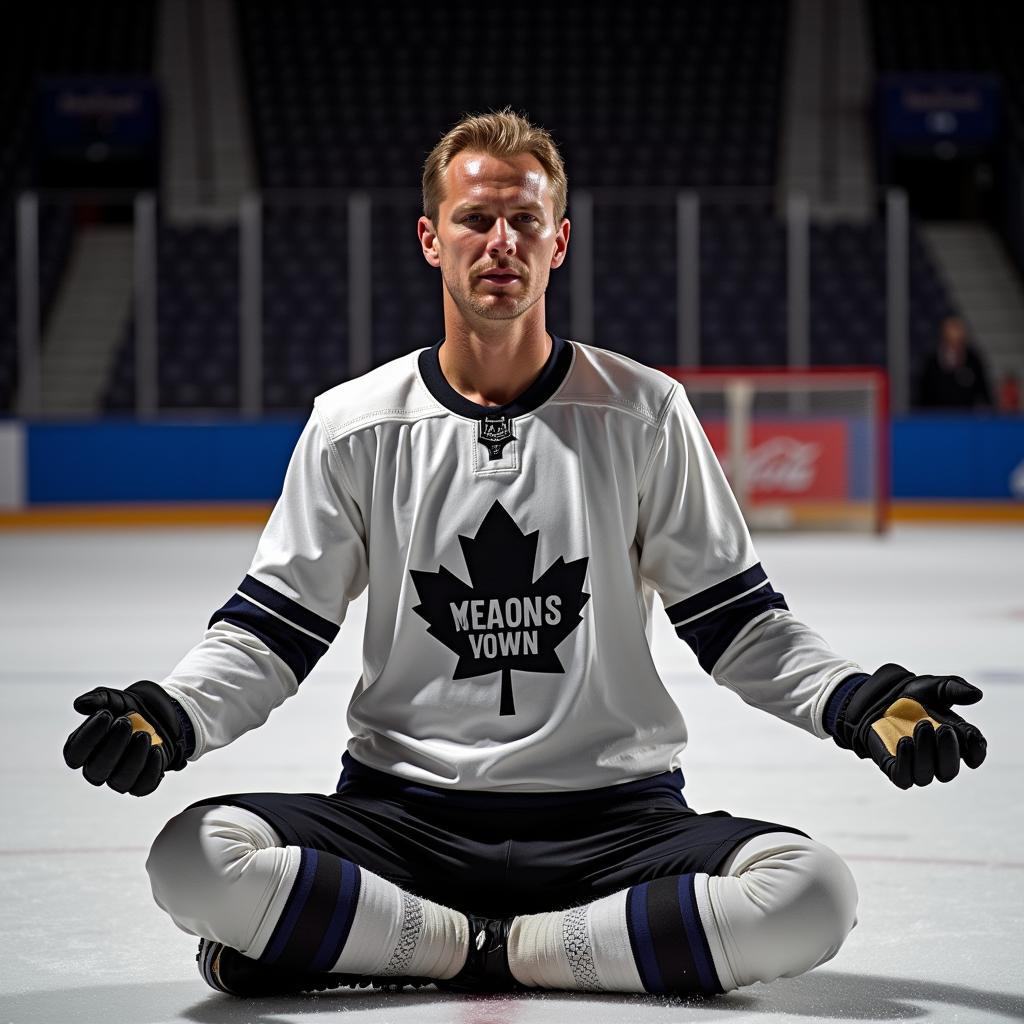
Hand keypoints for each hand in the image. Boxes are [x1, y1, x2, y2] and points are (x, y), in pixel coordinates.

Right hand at [63, 681, 187, 795]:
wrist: (159, 714)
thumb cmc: (130, 708)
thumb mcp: (115, 698)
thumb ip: (97, 699)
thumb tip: (79, 704)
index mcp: (84, 750)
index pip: (74, 754)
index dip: (87, 736)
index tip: (105, 714)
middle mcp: (98, 768)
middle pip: (96, 770)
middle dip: (112, 746)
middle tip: (125, 722)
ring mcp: (119, 778)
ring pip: (120, 780)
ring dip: (133, 758)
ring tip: (145, 735)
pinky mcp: (141, 783)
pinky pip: (143, 785)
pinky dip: (151, 769)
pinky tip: (156, 750)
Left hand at [834, 664, 986, 788]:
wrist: (878, 697)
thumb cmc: (911, 695)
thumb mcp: (933, 687)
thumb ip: (954, 689)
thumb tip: (977, 694)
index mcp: (954, 741)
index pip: (973, 754)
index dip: (976, 751)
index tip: (972, 737)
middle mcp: (936, 757)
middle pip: (949, 770)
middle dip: (949, 751)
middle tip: (944, 728)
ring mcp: (914, 765)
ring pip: (926, 775)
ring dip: (927, 753)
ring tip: (922, 726)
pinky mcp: (894, 768)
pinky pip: (903, 778)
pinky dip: (906, 762)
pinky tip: (905, 741)